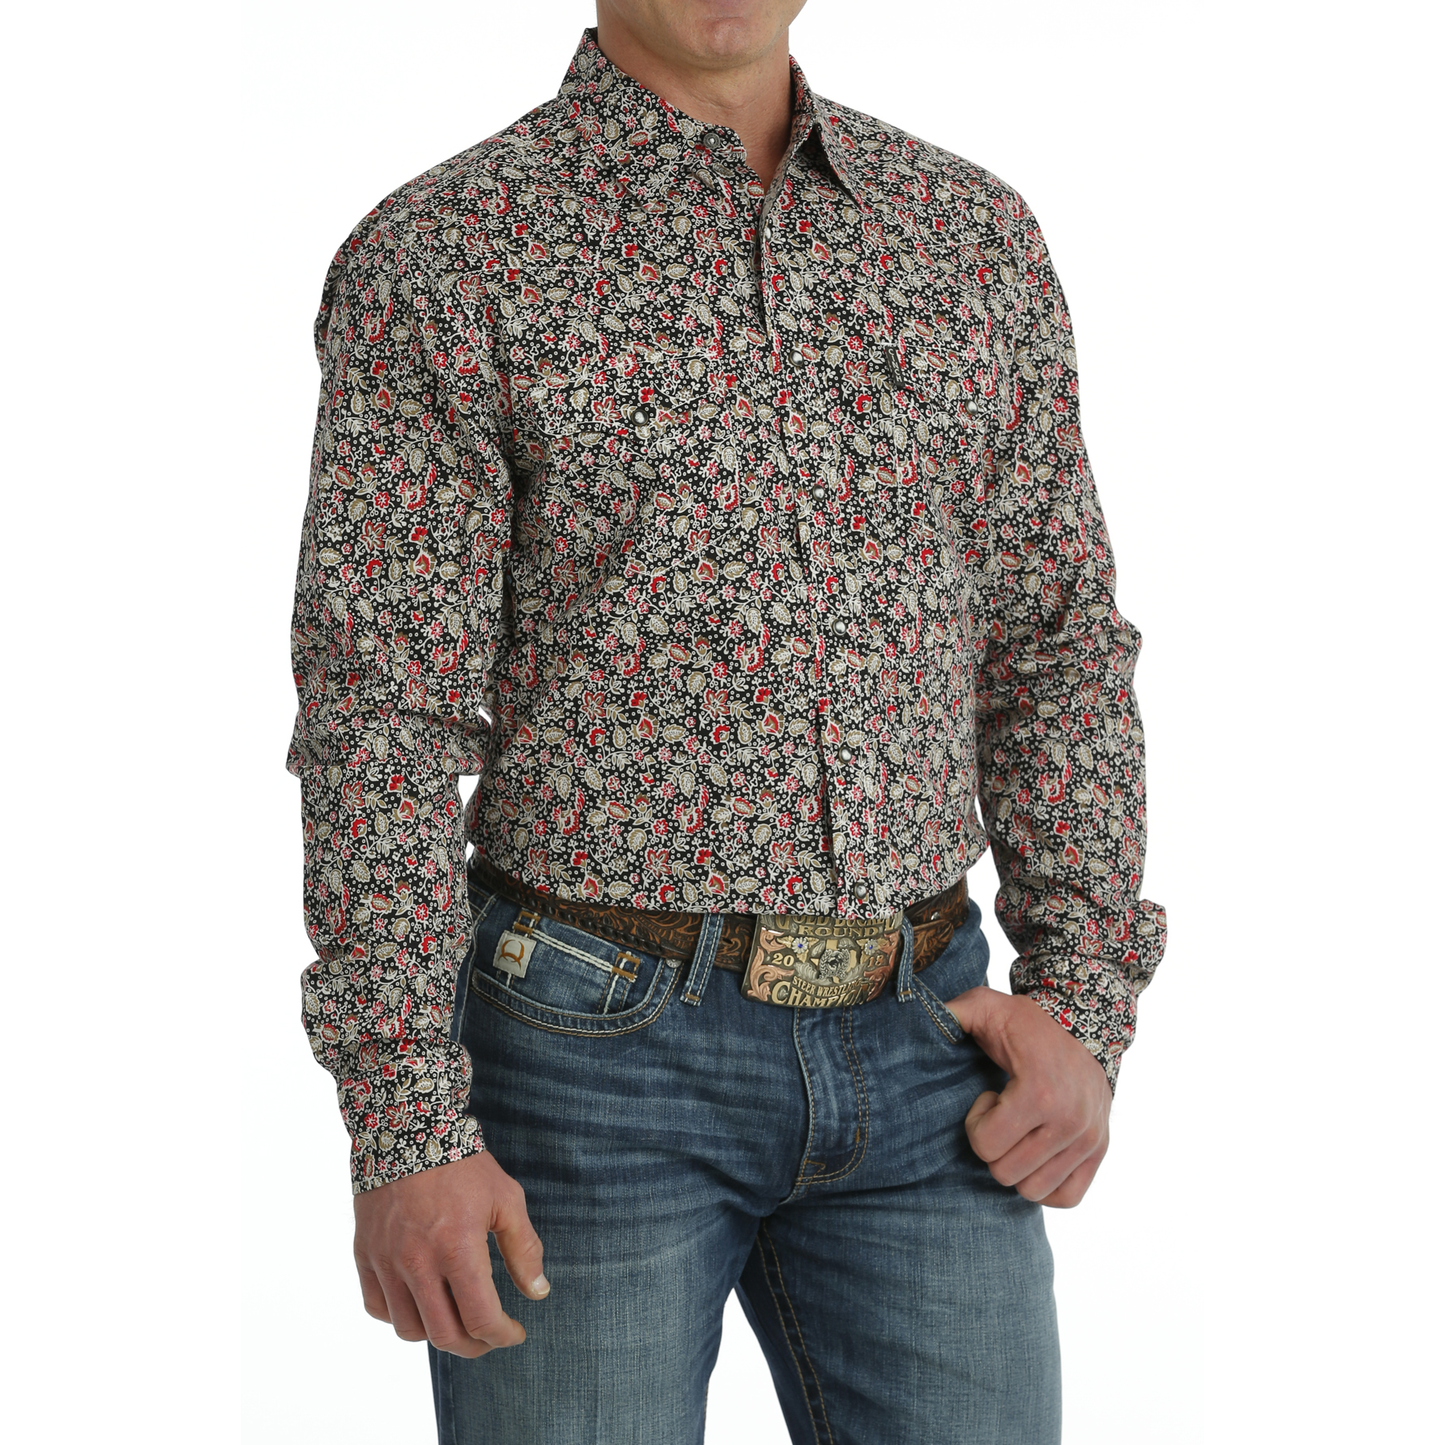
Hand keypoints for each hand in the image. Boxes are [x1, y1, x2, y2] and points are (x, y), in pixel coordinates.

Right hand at [353, 1150, 548, 1357]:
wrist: (407, 1129)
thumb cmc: (462, 1164)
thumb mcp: (505, 1199)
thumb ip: (524, 1249)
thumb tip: (538, 1293)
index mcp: (457, 1249)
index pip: (481, 1318)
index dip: (503, 1336)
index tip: (515, 1332)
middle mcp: (417, 1263)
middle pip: (444, 1335)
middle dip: (473, 1346)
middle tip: (489, 1336)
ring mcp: (386, 1262)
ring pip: (409, 1329)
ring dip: (437, 1334)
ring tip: (456, 1318)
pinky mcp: (365, 1255)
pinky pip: (377, 1307)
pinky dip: (399, 1315)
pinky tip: (421, 1301)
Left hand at [943, 987, 1111, 1207]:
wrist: (1084, 1024)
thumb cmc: (1026, 1022)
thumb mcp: (985, 1006)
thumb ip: (953, 1013)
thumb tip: (917, 1014)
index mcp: (1038, 1093)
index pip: (986, 1146)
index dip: (976, 1123)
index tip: (989, 1097)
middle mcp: (1069, 1122)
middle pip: (1006, 1173)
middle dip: (994, 1146)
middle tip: (1003, 1115)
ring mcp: (1088, 1140)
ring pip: (1033, 1191)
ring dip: (1018, 1165)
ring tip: (1022, 1130)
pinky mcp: (1099, 1150)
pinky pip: (1068, 1197)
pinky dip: (1046, 1184)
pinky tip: (1036, 1153)